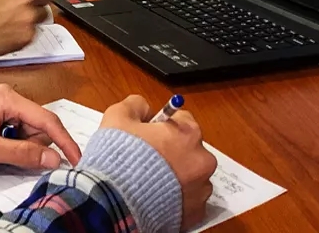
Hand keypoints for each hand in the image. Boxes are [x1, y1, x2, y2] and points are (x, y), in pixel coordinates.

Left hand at [0, 84, 81, 170]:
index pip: (47, 120)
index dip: (64, 141)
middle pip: (39, 125)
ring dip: (22, 145)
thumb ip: (23, 154)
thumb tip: (54, 159)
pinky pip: (18, 129)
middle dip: (33, 145)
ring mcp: (4, 103)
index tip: (75, 159)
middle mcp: (9, 96)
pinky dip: (14, 142)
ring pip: (29, 129)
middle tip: (8, 155)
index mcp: (8, 99)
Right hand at [100, 96, 216, 230]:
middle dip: (172, 152)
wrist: (115, 201)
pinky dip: (175, 198)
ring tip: (149, 181)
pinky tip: (154, 196)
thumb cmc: (118, 156)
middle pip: (189, 149)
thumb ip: (135, 105)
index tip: (148, 134)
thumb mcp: (117, 117)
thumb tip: (144, 108)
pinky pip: (187, 201)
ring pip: (191, 176)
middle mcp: (202, 160)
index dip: (162, 125)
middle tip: (147, 159)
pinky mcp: (195, 213)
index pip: (182, 119)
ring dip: (175, 176)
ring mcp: (201, 189)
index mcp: (188, 133)